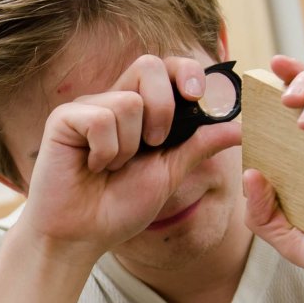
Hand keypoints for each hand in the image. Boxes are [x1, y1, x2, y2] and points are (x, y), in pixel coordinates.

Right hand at [19, 54, 241, 264]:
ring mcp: (87, 107)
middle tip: (154, 143)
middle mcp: (113, 101)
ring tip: (112, 167)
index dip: (185, 71)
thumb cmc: (118, 208)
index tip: (198, 94)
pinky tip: (91, 167)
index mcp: (140, 111)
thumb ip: (199, 145)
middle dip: (163, 107)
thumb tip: (239, 126)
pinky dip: (104, 151)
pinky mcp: (64, 118)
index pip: (166, 69)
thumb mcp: (169, 173)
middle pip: (149, 66)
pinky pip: (100, 118)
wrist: (82, 237)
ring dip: (129, 146)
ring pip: (128, 101)